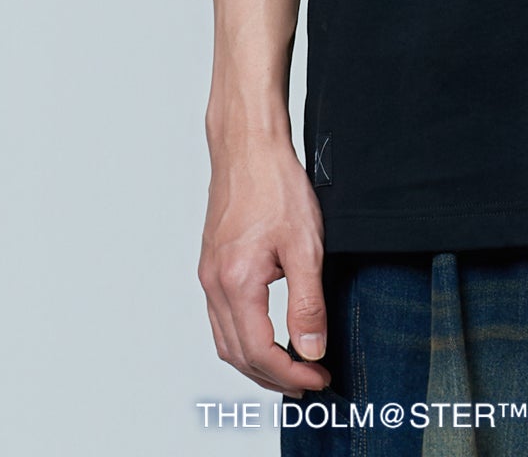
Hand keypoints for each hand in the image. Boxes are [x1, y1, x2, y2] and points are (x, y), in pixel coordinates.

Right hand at [198, 130, 331, 397]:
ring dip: (257, 362)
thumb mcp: (306, 246)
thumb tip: (311, 350)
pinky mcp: (212, 265)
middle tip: (308, 381)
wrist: (248, 146)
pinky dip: (244, 339)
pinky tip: (266, 336)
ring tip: (291, 366)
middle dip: (273, 376)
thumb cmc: (275, 184)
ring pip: (226, 340)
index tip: (318, 379)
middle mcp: (214, 284)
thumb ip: (308, 304)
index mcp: (236, 283)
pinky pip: (221, 318)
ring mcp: (209, 275)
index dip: (290, 373)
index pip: (260, 352)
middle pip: (238, 354)